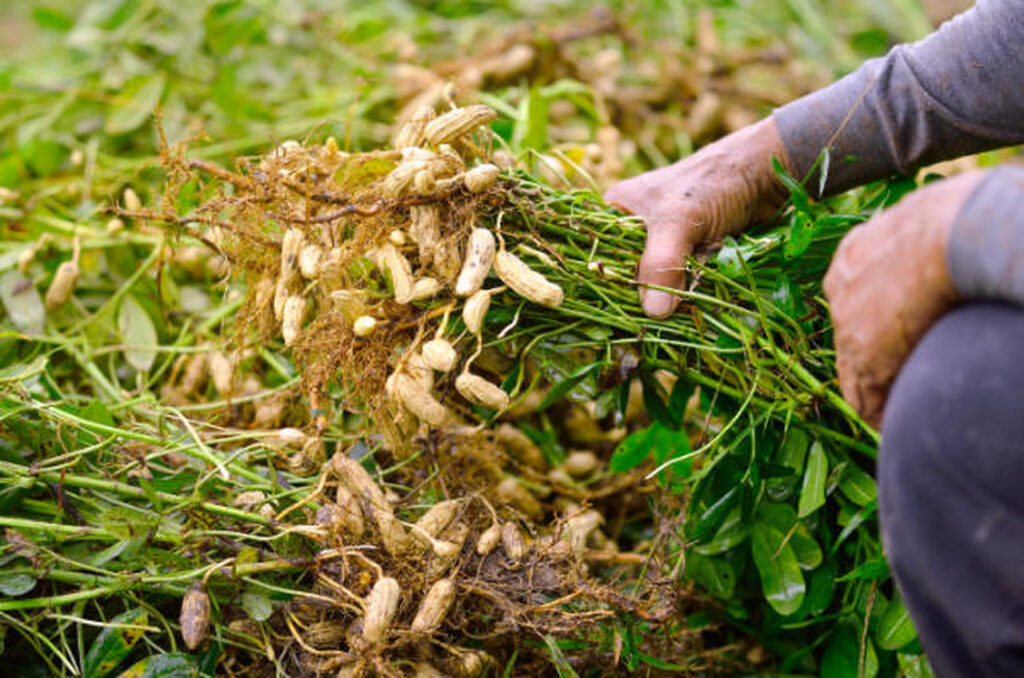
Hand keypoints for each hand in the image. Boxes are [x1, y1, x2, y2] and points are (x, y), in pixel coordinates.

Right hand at [605, 117, 789, 317]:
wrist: (768, 171)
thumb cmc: (714, 182)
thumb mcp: (679, 221)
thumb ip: (662, 263)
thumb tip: (654, 313)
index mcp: (618, 211)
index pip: (599, 256)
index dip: (606, 285)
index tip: (616, 314)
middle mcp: (638, 227)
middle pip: (629, 274)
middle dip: (642, 296)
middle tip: (650, 322)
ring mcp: (668, 242)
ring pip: (658, 282)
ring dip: (669, 299)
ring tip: (675, 317)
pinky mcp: (693, 254)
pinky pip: (683, 282)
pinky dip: (690, 294)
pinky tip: (693, 308)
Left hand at [823, 171, 984, 426]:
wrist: (950, 234)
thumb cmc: (958, 218)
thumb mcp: (928, 222)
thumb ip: (925, 242)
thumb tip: (953, 238)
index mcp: (854, 253)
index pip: (854, 298)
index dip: (875, 322)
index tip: (895, 338)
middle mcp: (840, 287)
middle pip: (849, 334)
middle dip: (871, 357)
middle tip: (893, 379)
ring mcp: (846, 324)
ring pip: (853, 371)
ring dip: (875, 390)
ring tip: (893, 410)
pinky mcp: (863, 357)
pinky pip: (863, 397)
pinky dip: (879, 412)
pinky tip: (893, 422)